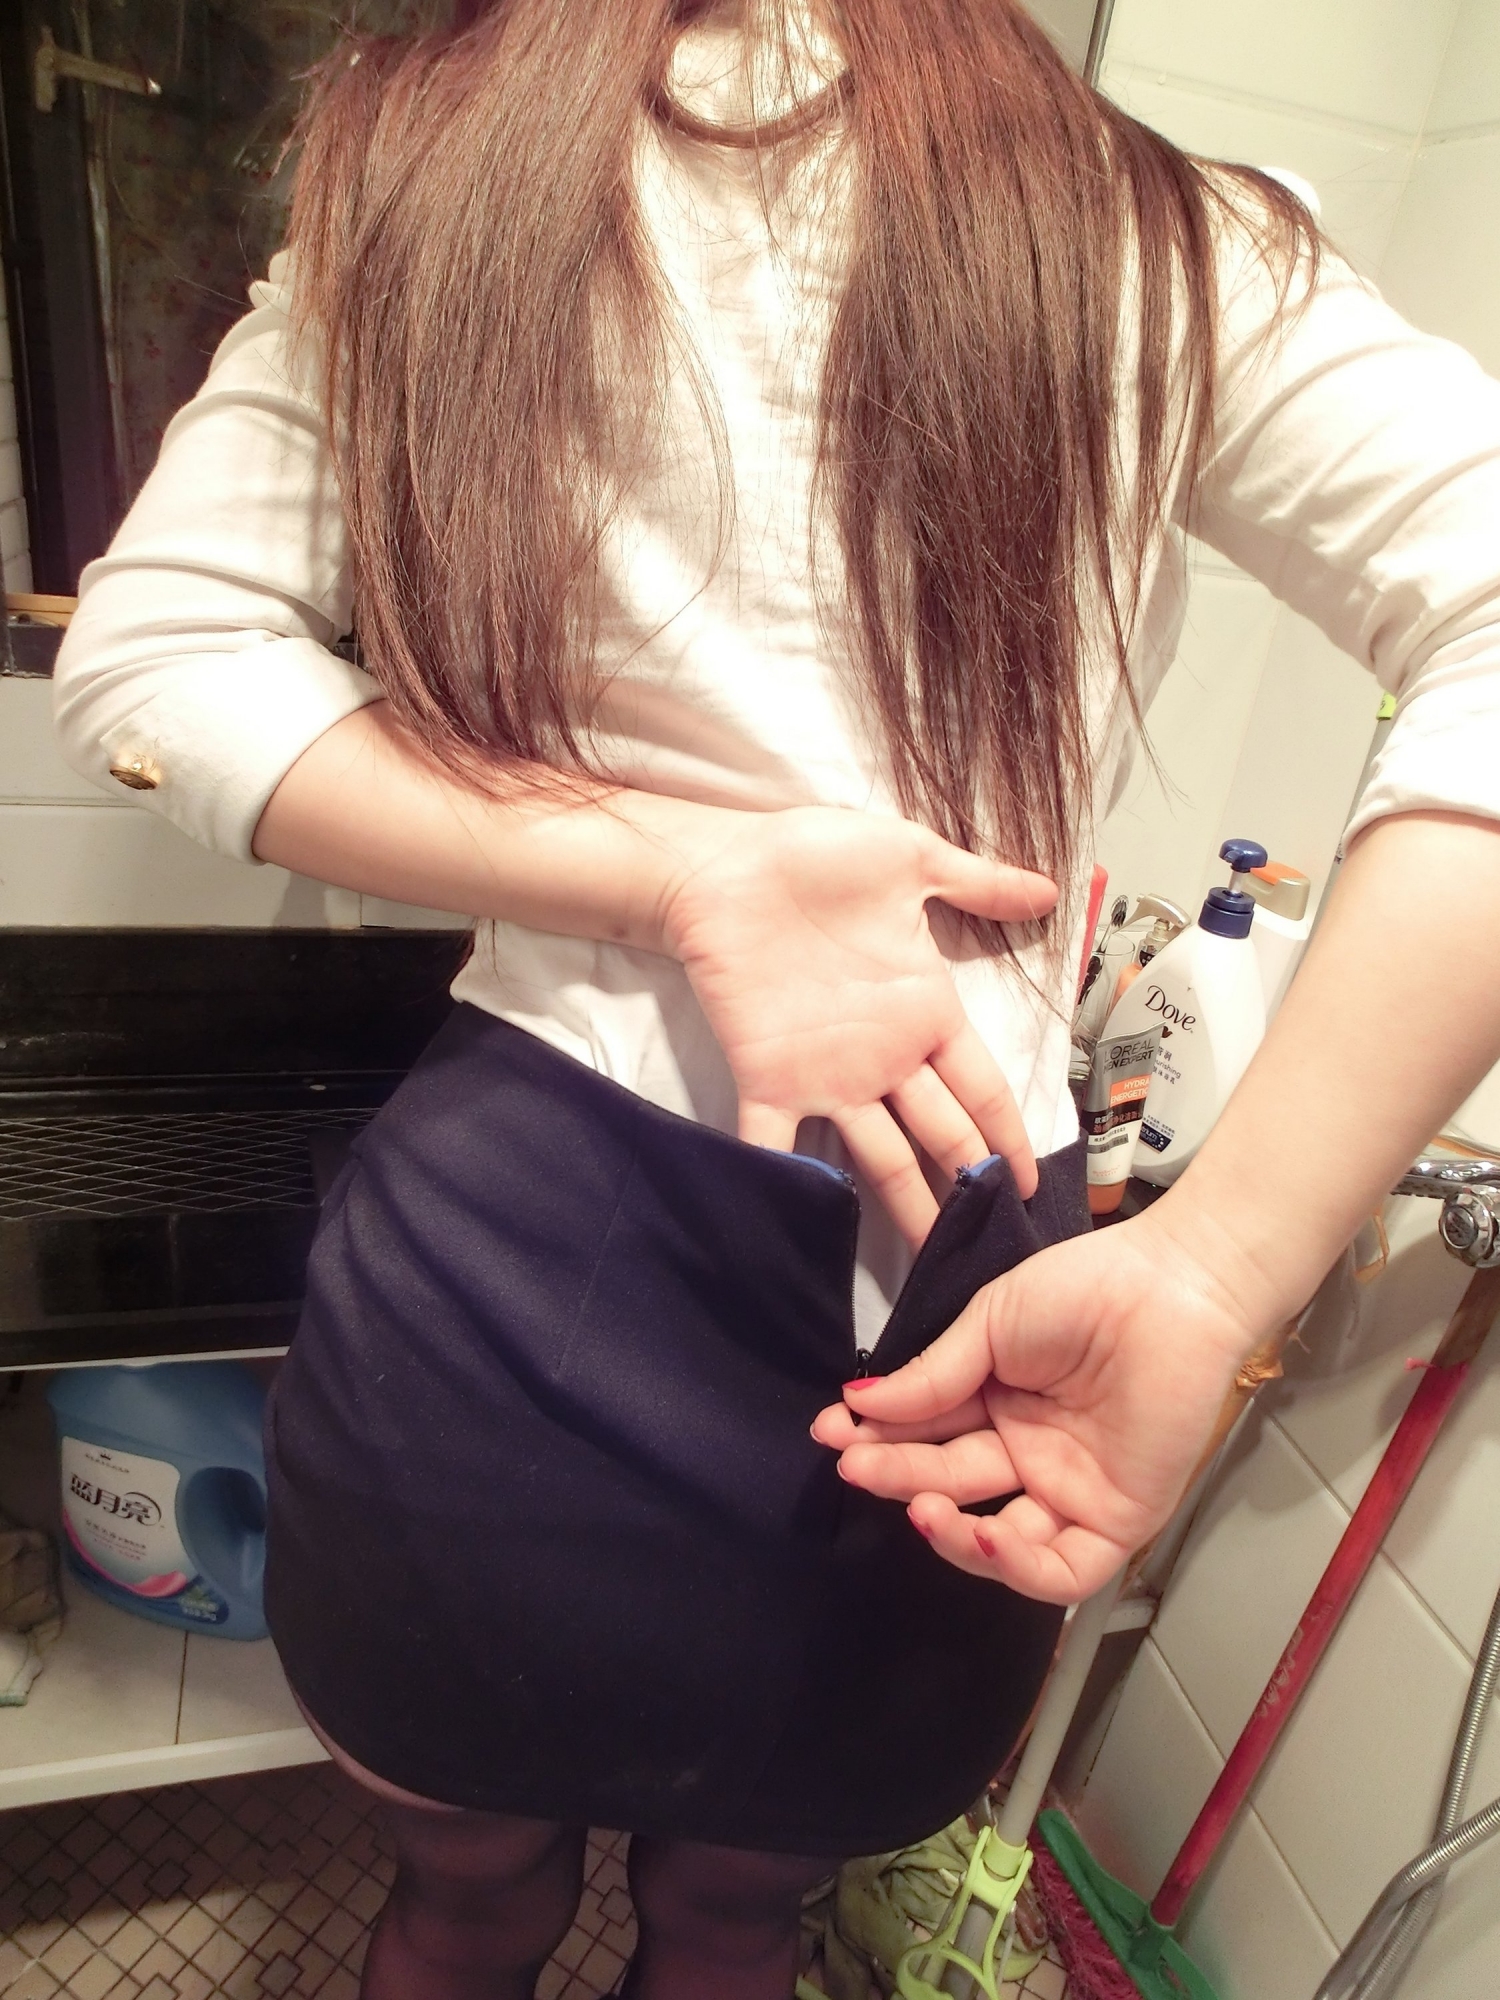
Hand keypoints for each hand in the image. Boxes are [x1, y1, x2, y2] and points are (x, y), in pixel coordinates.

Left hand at [659, 806, 1054, 1244]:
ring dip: (904, 1208)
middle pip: (939, 1136)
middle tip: (995, 1250)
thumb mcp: (911, 860)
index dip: (1006, 1136)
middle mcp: (884, 1058)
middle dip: (967, 1189)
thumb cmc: (814, 857)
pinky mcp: (767, 1078)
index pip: (981, 1089)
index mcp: (925, 1012)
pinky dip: (785, 1184)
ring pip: (877, 1157)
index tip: (1029, 1184)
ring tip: (933, 1264)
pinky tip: (804, 1230)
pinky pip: (774, 1141)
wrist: (724, 861)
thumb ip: (979, 884)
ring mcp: (827, 1075)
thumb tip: (1051, 890)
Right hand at [810, 1210, 1266, 1601]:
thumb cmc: (1085, 1290)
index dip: (879, 1435)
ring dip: (949, 1531)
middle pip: (952, 1480)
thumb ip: (932, 1375)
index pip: (928, 1430)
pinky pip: (1060, 1568)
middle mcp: (1030, 1449)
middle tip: (854, 1464)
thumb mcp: (991, 1323)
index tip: (831, 1429)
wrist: (1172, 1287)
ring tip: (917, 1506)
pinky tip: (980, 1533)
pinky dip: (1016, 1565)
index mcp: (1000, 1398)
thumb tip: (858, 1404)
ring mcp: (1071, 1488)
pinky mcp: (1116, 1520)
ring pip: (999, 1539)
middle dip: (898, 1475)